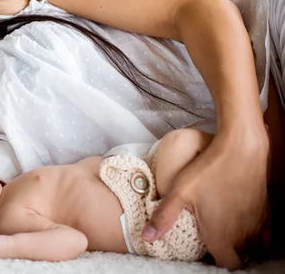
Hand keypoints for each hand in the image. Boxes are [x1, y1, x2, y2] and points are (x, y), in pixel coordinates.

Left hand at [143, 124, 268, 269]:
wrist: (241, 150)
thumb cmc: (208, 170)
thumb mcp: (179, 192)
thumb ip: (163, 217)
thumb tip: (146, 237)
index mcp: (221, 235)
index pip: (227, 264)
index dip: (216, 261)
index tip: (207, 251)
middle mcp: (243, 234)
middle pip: (240, 256)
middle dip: (227, 252)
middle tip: (214, 239)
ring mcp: (257, 223)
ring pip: (253, 245)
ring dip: (241, 243)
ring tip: (226, 231)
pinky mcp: (266, 211)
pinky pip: (265, 233)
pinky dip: (256, 234)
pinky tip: (242, 222)